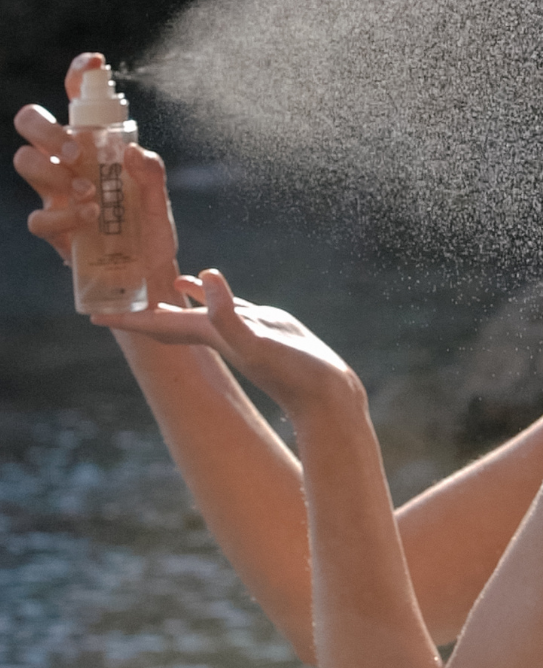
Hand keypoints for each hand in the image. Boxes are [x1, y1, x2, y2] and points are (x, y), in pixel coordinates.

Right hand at [13, 52, 182, 304]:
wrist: (148, 278)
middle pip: (30, 121)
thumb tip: (132, 151)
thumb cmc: (150, 231)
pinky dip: (61, 217)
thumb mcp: (159, 200)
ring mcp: (56, 193)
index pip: (77, 99)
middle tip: (76, 153)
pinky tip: (86, 221)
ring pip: (25, 161)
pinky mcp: (53, 228)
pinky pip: (37, 216)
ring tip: (91, 196)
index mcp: (95, 144)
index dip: (79, 73)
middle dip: (47, 130)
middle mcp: (68, 162)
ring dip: (54, 172)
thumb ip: (152, 173)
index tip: (94, 63)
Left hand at [93, 269, 364, 420]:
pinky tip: (207, 281)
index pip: (159, 326)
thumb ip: (228, 311)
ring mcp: (241, 328)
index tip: (94, 316)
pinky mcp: (262, 322)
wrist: (324, 392)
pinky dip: (212, 291)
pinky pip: (228, 302)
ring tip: (158, 281)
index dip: (127, 320)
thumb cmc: (291, 373)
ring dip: (177, 297)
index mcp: (211, 337)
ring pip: (199, 308)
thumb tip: (204, 275)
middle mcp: (220, 333)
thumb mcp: (257, 340)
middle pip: (169, 319)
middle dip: (143, 310)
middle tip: (116, 298)